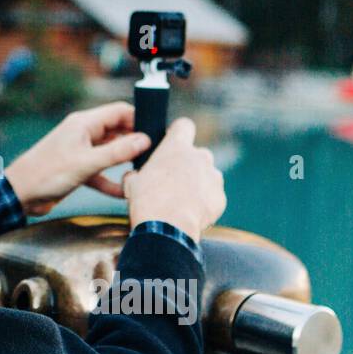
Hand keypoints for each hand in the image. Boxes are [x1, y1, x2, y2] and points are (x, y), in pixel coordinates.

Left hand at [2, 102, 151, 216]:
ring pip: (110, 152)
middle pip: (117, 131)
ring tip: (144, 171)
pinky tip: (123, 192)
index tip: (156, 132)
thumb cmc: (46, 174)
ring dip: (124, 162)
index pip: (119, 111)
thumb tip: (144, 140)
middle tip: (155, 154)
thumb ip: (117, 152)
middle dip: (135, 141)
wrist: (20, 194)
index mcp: (84, 124)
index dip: (139, 119)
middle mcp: (83, 134)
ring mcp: (80, 151)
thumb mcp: (86, 163)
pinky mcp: (77, 169)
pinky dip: (111, 181)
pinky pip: (100, 172)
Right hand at [122, 117, 225, 241]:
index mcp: (176, 147)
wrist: (167, 228)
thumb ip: (137, 172)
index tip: (172, 142)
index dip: (178, 133)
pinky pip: (212, 195)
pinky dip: (204, 201)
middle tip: (172, 180)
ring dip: (197, 183)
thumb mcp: (132, 182)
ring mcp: (213, 177)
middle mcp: (199, 157)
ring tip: (181, 200)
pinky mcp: (220, 197)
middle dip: (187, 164)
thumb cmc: (147, 201)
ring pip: (207, 174)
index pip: (184, 125)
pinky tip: (189, 212)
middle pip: (196, 153)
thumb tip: (134, 175)